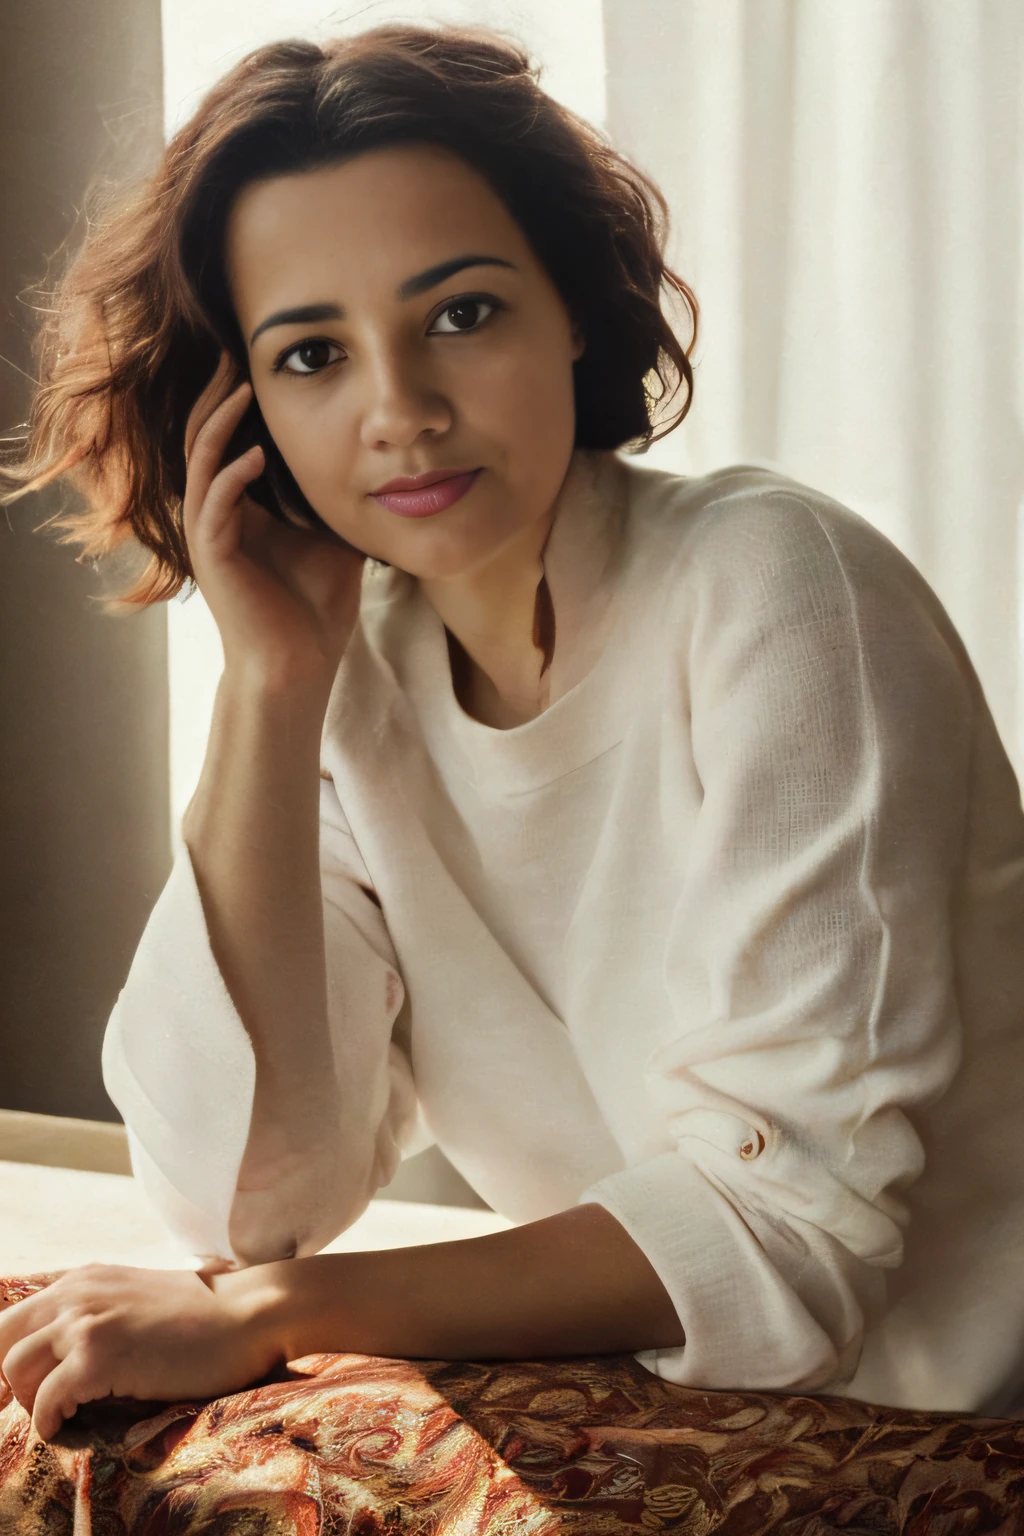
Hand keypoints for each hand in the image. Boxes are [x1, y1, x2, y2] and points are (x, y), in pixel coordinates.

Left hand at [0, 1262, 280, 1440]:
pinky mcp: (99, 1356)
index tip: (27, 1388)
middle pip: (3, 1343)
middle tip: (44, 1405)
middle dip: (14, 1381)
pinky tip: (73, 1427)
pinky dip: (52, 1423)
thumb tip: (63, 1359)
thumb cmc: (202, 1317)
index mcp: (82, 1280)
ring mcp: (85, 1322)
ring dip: (33, 1402)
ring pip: (15, 1371)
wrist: (247, 1315)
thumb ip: (96, 1317)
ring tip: (65, 1415)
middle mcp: (76, 1294)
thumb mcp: (134, 1302)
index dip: (10, 1359)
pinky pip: (46, 1402)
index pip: (10, 1320)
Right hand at [183, 350, 366, 692]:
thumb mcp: (337, 539)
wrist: (298, 667)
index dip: (236, 400)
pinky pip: (212, 506)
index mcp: (239, 506)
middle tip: (234, 352)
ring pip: (200, 463)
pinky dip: (230, 478)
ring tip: (240, 389)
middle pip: (202, 437)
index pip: (227, 438)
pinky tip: (252, 458)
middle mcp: (215, 513)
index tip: (256, 361)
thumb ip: (341, 501)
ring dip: (218, 425)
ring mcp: (209, 534)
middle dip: (217, 394)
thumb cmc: (315, 610)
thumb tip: (384, 467)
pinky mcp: (212, 558)